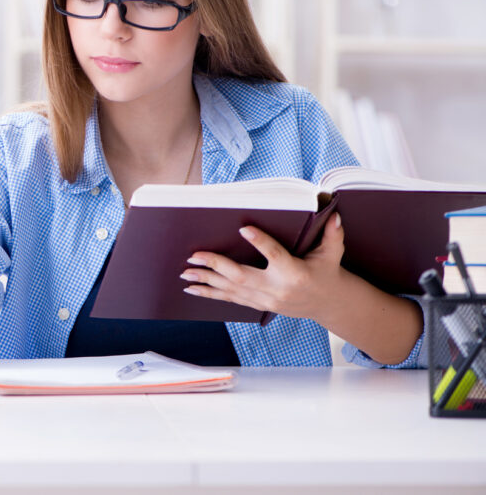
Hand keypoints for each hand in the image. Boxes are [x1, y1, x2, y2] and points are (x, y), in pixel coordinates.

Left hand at [179, 213, 346, 320]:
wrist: (327, 303)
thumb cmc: (326, 272)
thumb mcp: (333, 253)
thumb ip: (333, 234)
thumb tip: (334, 214)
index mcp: (295, 273)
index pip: (275, 255)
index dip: (261, 242)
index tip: (244, 229)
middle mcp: (277, 288)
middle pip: (242, 277)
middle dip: (216, 266)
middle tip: (194, 256)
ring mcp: (266, 300)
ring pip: (231, 290)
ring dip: (206, 281)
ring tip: (185, 272)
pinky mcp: (258, 305)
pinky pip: (230, 300)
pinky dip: (210, 294)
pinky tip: (192, 288)